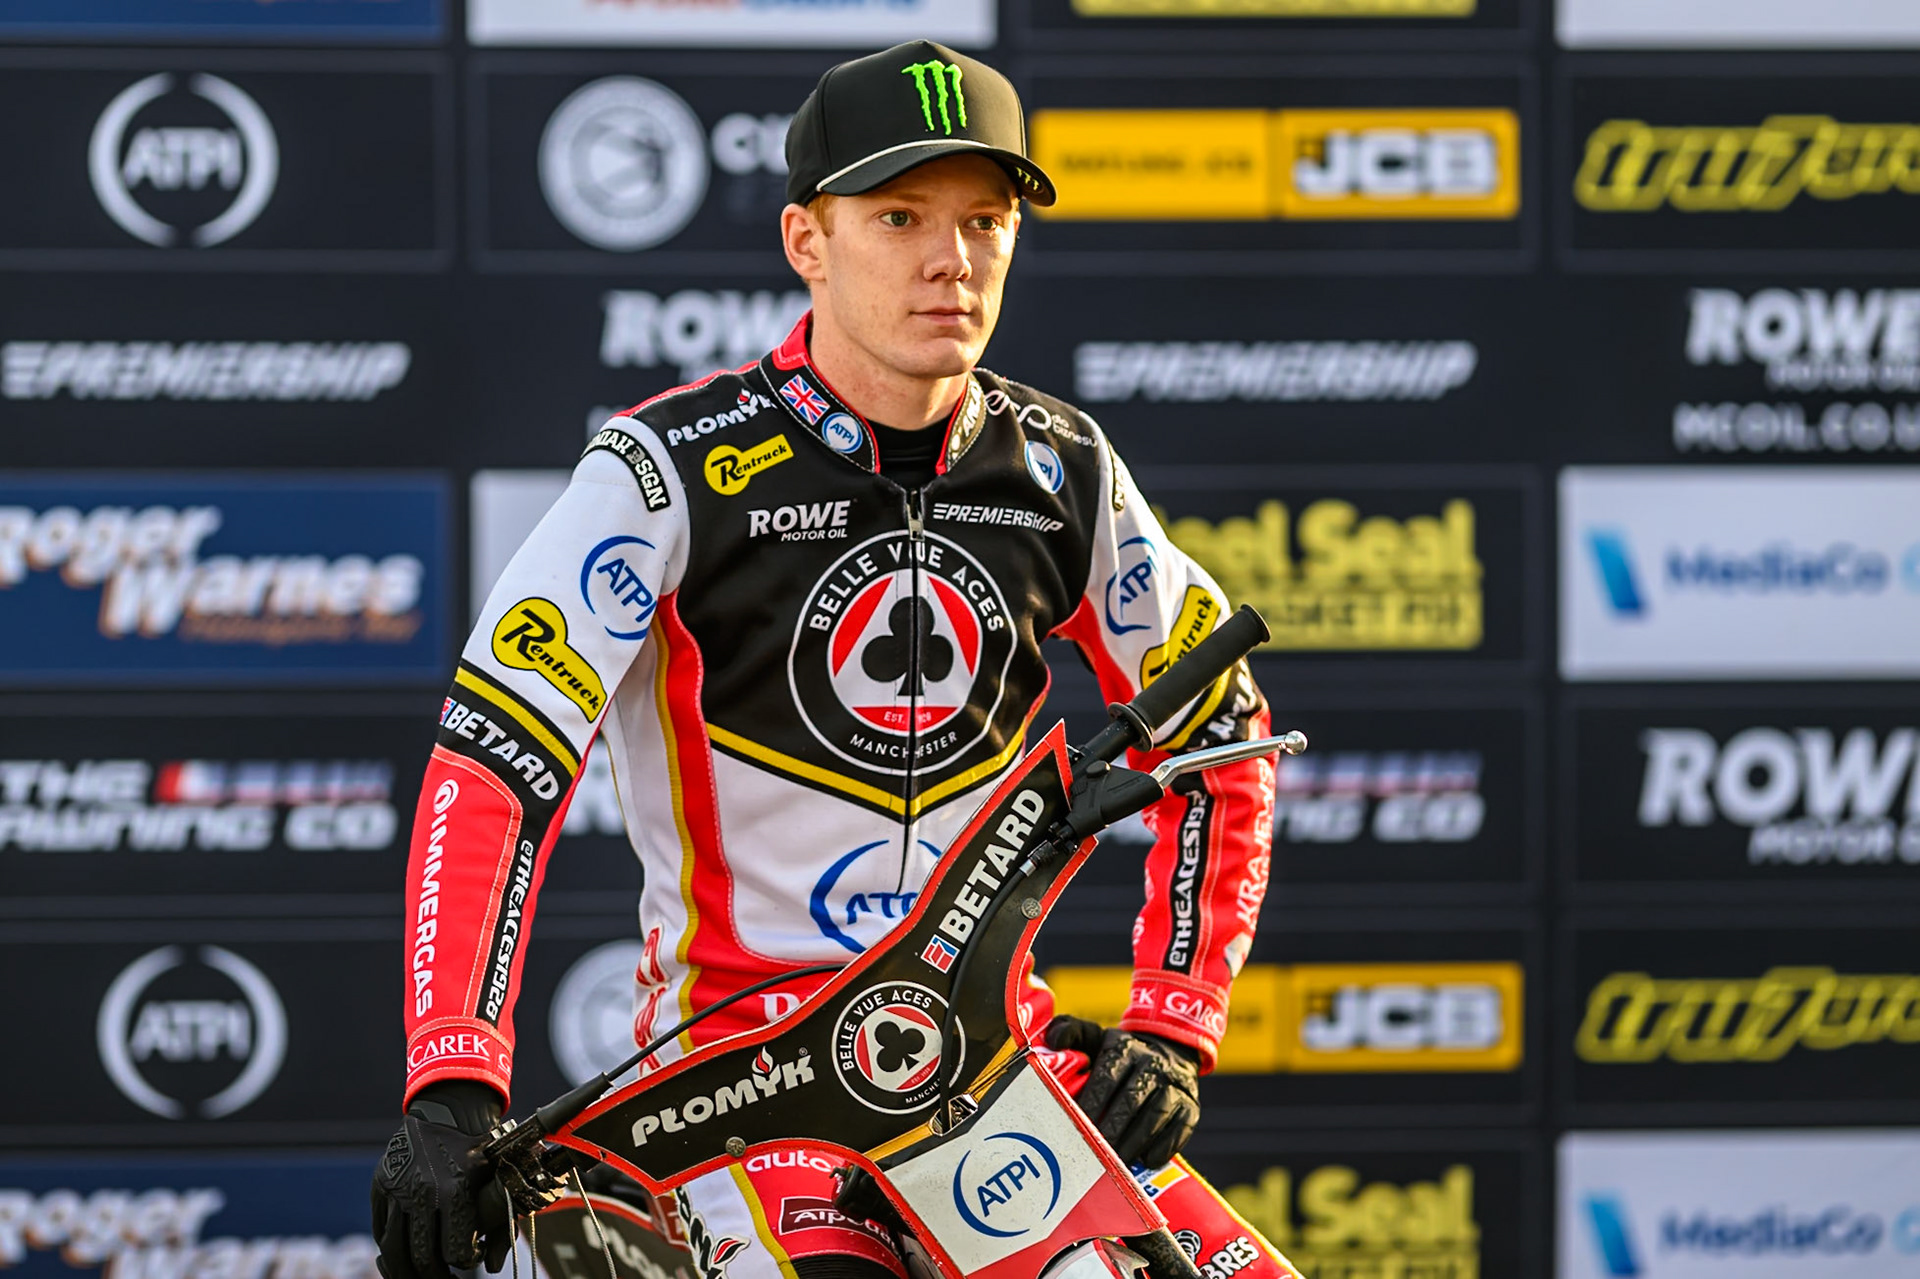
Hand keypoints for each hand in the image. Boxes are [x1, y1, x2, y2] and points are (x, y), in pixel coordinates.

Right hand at [371, 1081, 510, 1278]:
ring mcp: (397, 1190)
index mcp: (455, 1191)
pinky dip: (390, 1250)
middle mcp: (423, 1193)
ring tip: (423, 1275)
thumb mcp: (496, 1179)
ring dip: (407, 1272)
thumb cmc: (479, 1149)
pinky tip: (406, 1255)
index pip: (454, 1251)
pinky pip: (380, 1231)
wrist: (448, 1111)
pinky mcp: (380, 1187)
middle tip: (446, 1277)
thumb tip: (497, 1266)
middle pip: (422, 1258)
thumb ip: (500, 1223)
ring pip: (394, 1251)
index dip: (465, 1262)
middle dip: (436, 1276)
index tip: (471, 1258)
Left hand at [1044, 1016, 1200, 1168]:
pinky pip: (1179, 1129)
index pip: (1107, 1077)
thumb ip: (1068, 1031)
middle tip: (1094, 1155)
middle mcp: (1153, 1063)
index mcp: (1124, 1048)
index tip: (1076, 1127)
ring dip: (1134, 1142)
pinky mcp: (1191, 1105)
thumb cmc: (1120, 1054)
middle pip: (1131, 1100)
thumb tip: (1054, 1042)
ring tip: (1116, 1163)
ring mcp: (1175, 1085)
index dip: (1092, 1103)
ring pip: (1155, 1116)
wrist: (1170, 1050)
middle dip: (1111, 1130)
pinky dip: (1162, 1148)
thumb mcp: (1095, 1036)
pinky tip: (1145, 1160)